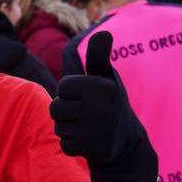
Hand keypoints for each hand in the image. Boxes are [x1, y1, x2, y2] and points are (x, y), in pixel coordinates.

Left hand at [50, 31, 139, 163]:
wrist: (126, 143)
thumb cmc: (109, 102)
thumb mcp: (107, 78)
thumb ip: (99, 56)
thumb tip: (103, 32)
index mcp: (102, 87)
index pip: (63, 86)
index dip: (70, 91)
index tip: (86, 95)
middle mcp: (99, 108)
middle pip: (55, 107)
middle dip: (65, 110)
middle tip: (85, 112)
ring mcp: (94, 130)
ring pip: (58, 126)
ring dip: (68, 127)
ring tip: (87, 125)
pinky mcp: (89, 149)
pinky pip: (64, 144)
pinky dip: (73, 143)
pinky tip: (88, 140)